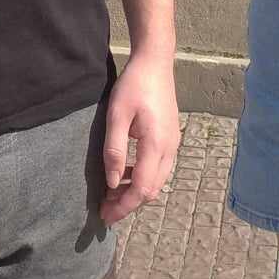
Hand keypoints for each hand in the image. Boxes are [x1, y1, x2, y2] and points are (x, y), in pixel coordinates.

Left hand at [99, 54, 179, 227]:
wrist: (155, 61)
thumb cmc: (134, 84)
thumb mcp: (117, 114)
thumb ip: (115, 149)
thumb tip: (112, 182)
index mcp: (156, 145)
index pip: (142, 189)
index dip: (124, 207)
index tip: (105, 216)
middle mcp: (170, 149)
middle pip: (152, 190)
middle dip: (128, 203)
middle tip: (105, 208)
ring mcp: (173, 144)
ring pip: (157, 181)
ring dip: (136, 191)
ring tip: (112, 193)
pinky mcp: (171, 138)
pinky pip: (159, 168)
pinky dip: (143, 178)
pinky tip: (126, 173)